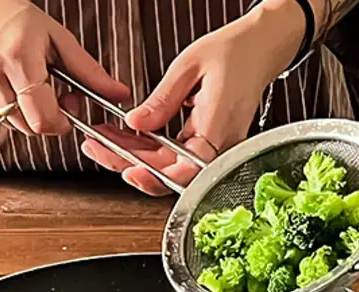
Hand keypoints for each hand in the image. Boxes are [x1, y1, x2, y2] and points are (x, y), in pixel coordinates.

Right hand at [0, 0, 128, 134]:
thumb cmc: (14, 20)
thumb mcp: (57, 38)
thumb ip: (89, 72)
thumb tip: (120, 95)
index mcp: (17, 55)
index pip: (42, 116)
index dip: (61, 124)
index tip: (69, 115)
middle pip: (30, 126)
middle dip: (46, 118)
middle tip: (51, 93)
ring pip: (13, 126)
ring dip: (26, 114)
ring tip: (26, 84)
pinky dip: (6, 112)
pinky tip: (5, 86)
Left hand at [82, 0, 304, 195]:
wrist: (259, 47)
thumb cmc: (234, 51)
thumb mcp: (189, 66)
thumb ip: (162, 100)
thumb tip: (135, 124)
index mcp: (220, 125)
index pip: (188, 169)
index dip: (157, 176)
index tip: (130, 170)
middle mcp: (222, 144)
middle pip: (171, 173)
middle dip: (131, 164)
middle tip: (99, 148)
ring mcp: (216, 148)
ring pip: (170, 167)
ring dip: (136, 157)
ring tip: (105, 141)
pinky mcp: (209, 145)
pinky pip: (176, 156)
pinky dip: (149, 150)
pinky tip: (127, 138)